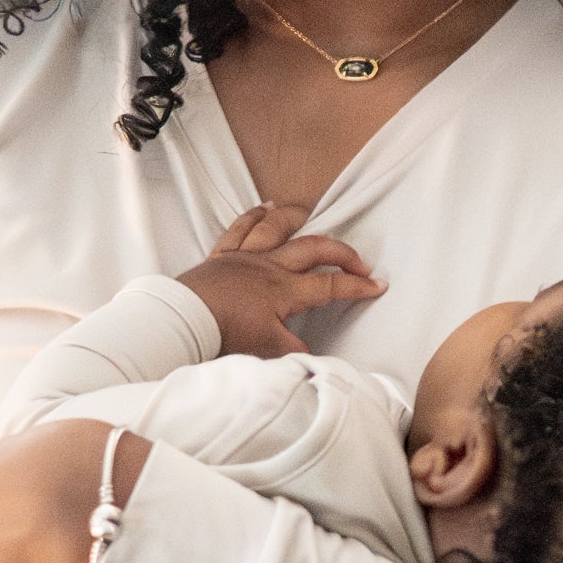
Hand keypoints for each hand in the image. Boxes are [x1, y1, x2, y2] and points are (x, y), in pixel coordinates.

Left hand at [179, 202, 382, 358]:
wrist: (185, 319)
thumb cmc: (225, 333)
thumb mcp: (267, 349)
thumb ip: (294, 351)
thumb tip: (309, 354)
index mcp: (285, 290)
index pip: (330, 286)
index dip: (357, 286)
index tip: (377, 285)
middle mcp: (270, 266)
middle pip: (313, 248)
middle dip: (341, 252)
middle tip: (357, 261)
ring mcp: (246, 256)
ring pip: (277, 227)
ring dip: (298, 219)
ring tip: (311, 215)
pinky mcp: (222, 254)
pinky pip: (241, 227)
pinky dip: (255, 215)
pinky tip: (265, 208)